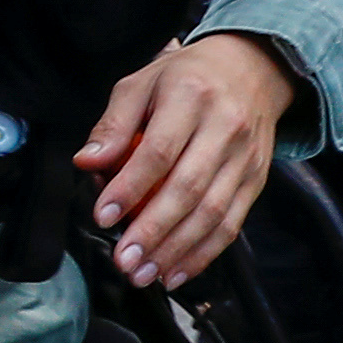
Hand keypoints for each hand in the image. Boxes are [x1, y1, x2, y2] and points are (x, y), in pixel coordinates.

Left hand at [76, 31, 294, 288]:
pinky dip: (204, 255)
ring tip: (144, 274)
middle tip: (123, 260)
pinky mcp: (256, 180)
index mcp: (191, 98)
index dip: (130, 187)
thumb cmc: (186, 78)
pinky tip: (176, 273)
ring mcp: (245, 158)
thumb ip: (113, 124)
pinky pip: (232, 224)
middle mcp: (225, 128)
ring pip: (213, 213)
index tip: (103, 215)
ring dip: (177, 251)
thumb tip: (86, 163)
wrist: (252, 68)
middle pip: (188, 188)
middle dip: (153, 231)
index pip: (159, 151)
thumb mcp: (141, 84)